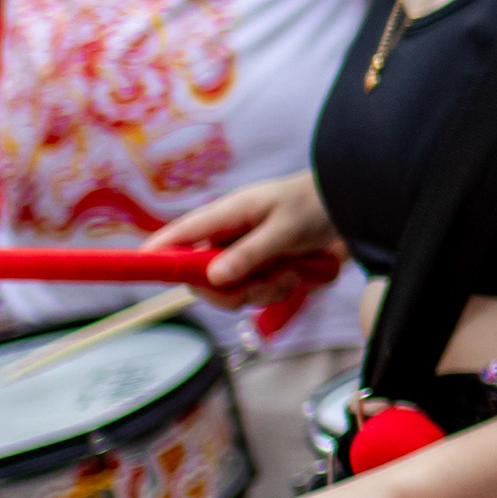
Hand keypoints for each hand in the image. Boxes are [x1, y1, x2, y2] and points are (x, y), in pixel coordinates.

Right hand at [150, 174, 340, 307]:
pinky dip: (277, 290)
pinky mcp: (265, 268)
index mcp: (228, 214)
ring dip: (262, 290)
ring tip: (290, 271)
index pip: (180, 235)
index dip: (158, 253)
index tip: (142, 269)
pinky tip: (297, 274)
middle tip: (262, 283)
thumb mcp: (286, 228)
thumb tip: (214, 277)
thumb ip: (251, 253)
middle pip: (203, 278)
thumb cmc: (317, 203)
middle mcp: (231, 236)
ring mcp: (247, 254)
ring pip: (232, 291)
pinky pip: (257, 293)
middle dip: (231, 289)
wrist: (354, 207)